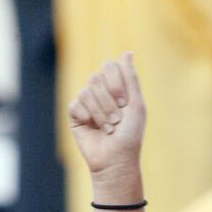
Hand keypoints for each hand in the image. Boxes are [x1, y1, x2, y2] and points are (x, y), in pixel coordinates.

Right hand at [68, 52, 145, 177]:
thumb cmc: (130, 135)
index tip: (125, 103)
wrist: (116, 160)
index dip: (116, 83)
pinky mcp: (75, 113)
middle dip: (110, 101)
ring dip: (101, 112)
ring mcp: (87, 102)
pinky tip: (93, 127)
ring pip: (87, 90)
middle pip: (97, 78)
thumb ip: (131, 78)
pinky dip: (88, 116)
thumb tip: (128, 52)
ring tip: (109, 128)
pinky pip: (76, 103)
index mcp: (117, 87)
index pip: (109, 66)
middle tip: (118, 119)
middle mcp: (101, 92)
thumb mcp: (136, 105)